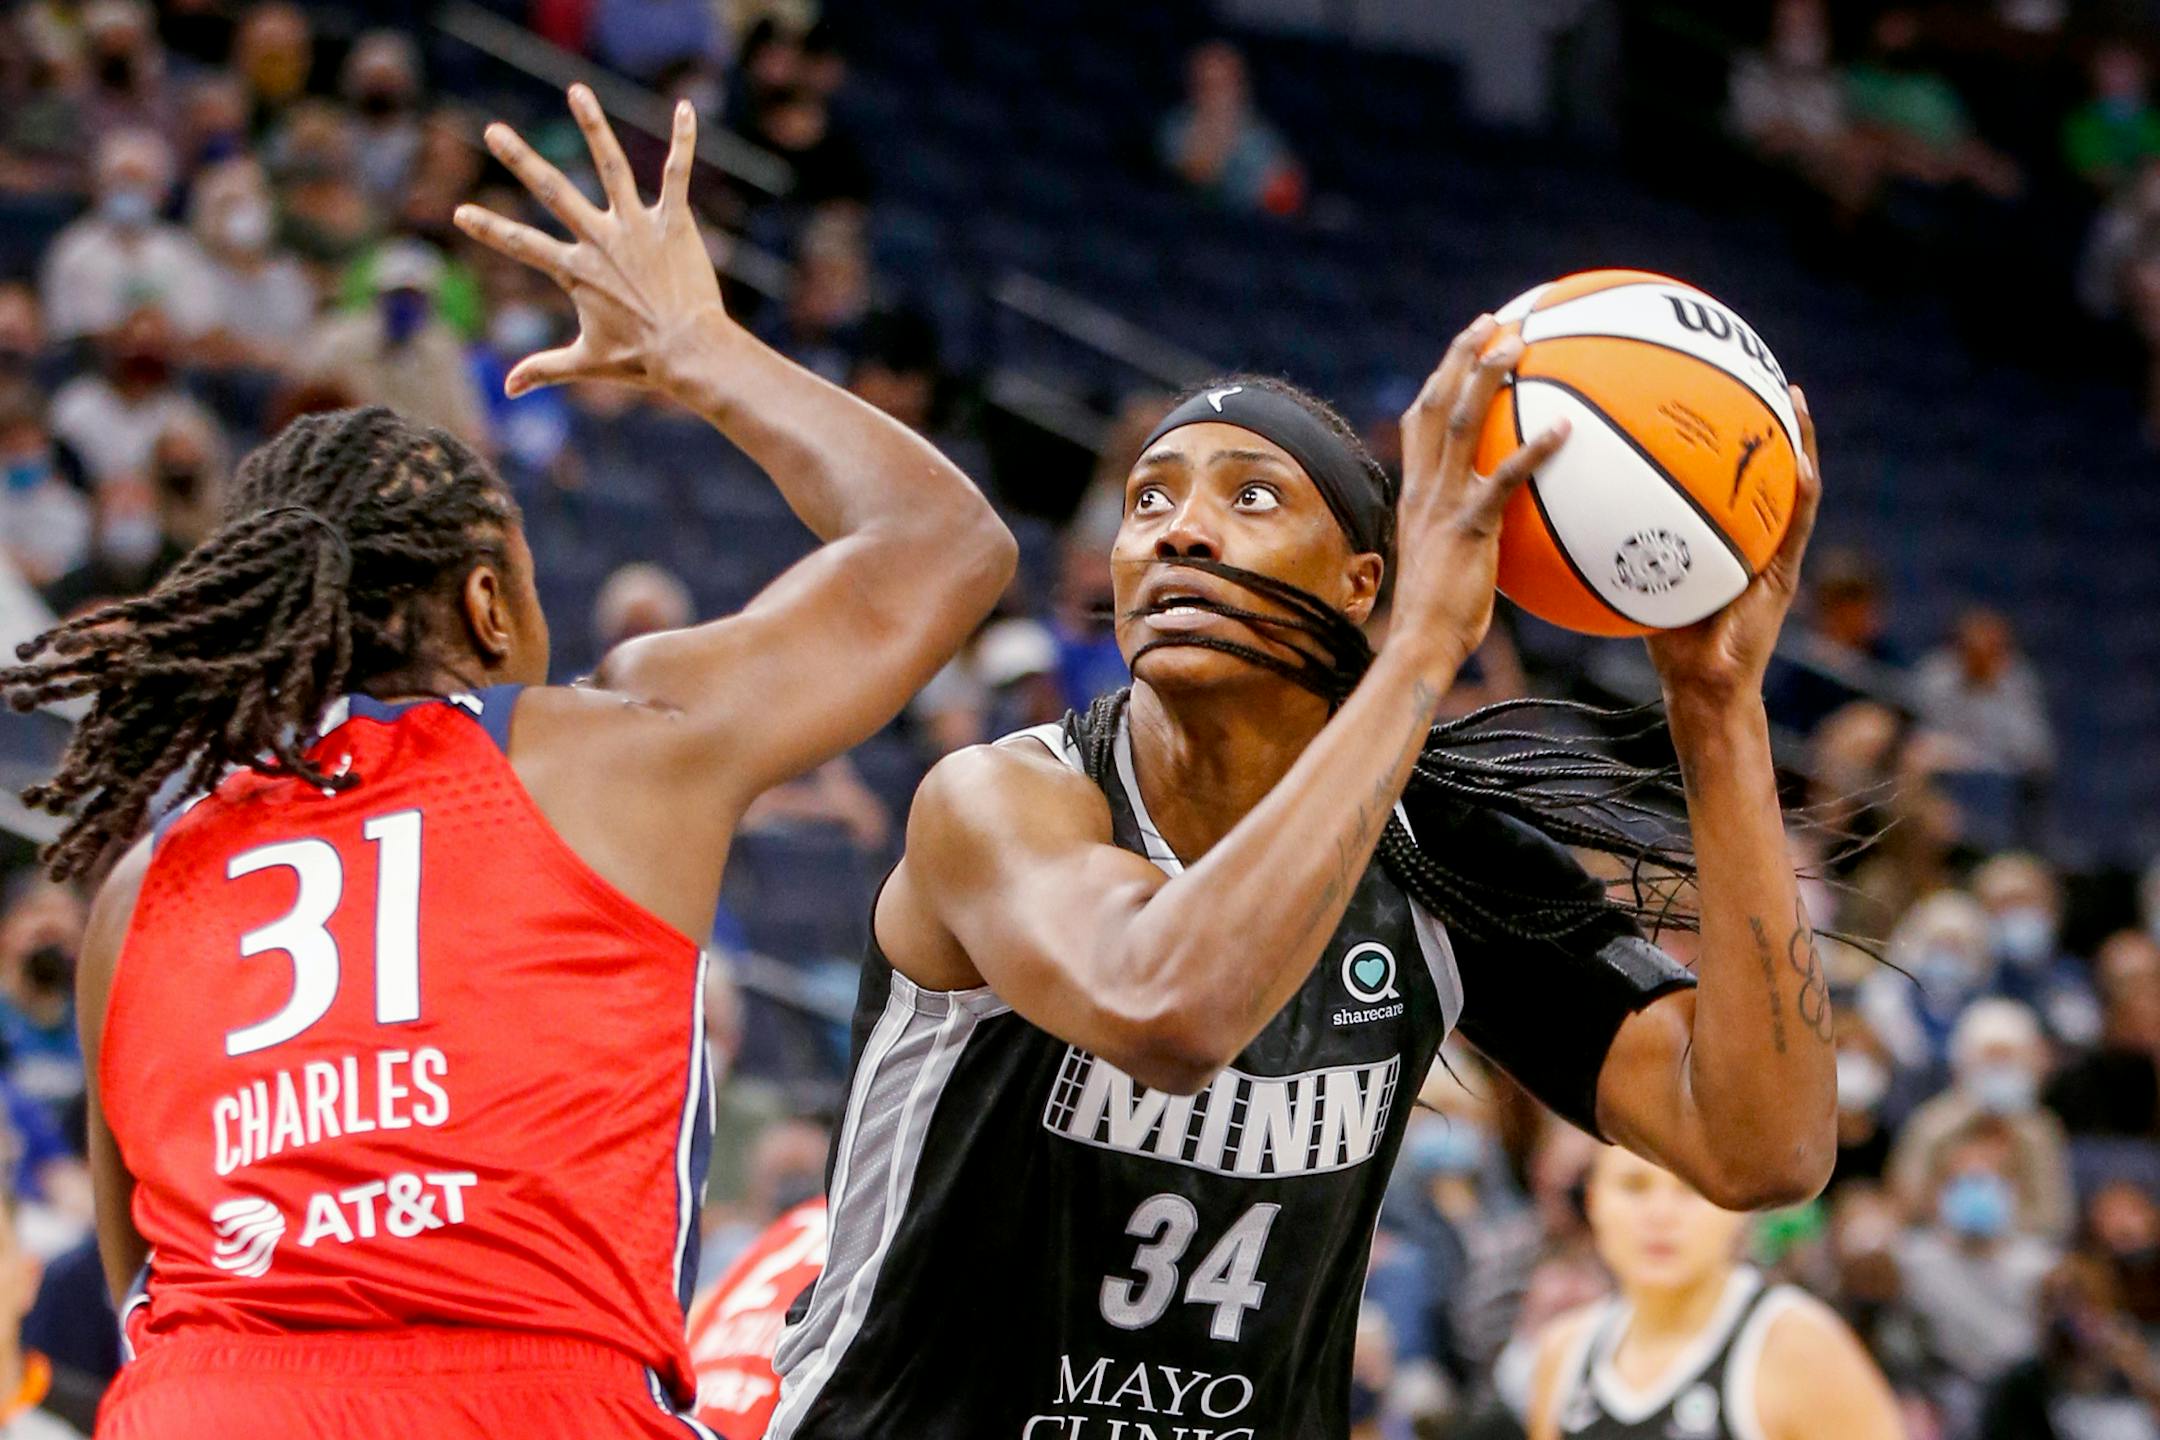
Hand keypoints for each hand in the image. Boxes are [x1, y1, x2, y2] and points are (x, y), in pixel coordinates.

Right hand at [454, 85, 725, 398]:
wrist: (691, 353)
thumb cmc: (641, 362)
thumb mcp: (586, 363)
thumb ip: (544, 369)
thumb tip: (508, 391)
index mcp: (576, 270)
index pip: (521, 244)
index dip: (489, 229)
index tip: (459, 212)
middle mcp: (601, 240)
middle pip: (552, 191)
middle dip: (520, 159)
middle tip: (493, 130)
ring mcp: (637, 227)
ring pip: (611, 166)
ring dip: (592, 126)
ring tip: (577, 91)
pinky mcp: (674, 222)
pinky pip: (677, 174)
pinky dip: (682, 141)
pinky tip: (683, 108)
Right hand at [1387, 316, 1569, 676]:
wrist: (1422, 644)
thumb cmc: (1442, 616)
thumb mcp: (1454, 562)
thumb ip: (1476, 531)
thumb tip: (1511, 525)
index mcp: (1417, 492)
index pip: (1421, 420)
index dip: (1442, 377)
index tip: (1467, 346)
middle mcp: (1424, 488)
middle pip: (1436, 403)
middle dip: (1461, 355)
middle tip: (1493, 321)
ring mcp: (1444, 504)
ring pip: (1462, 423)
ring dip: (1488, 376)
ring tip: (1519, 343)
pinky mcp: (1469, 526)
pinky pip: (1503, 478)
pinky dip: (1534, 450)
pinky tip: (1565, 430)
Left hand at [1646, 385, 1823, 705]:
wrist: (1702, 687)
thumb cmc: (1667, 641)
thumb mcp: (1637, 582)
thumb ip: (1615, 547)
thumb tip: (1565, 512)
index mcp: (1720, 535)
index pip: (1721, 475)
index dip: (1716, 434)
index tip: (1701, 386)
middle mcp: (1752, 536)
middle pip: (1760, 468)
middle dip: (1760, 420)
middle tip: (1754, 369)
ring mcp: (1775, 553)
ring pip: (1792, 484)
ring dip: (1797, 441)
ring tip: (1791, 398)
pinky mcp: (1785, 574)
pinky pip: (1797, 524)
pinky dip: (1803, 491)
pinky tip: (1801, 459)